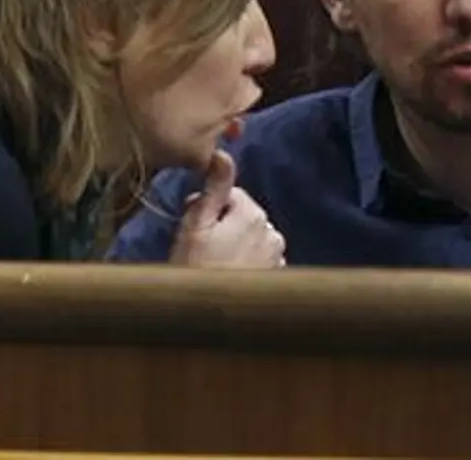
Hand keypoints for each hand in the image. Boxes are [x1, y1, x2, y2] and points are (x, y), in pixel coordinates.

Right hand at [168, 150, 285, 268]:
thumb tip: (223, 153)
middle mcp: (273, 232)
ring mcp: (277, 257)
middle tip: (202, 248)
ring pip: (252, 237)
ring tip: (215, 265)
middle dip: (225, 226)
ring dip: (237, 244)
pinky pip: (260, 258)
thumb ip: (214, 187)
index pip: (231, 196)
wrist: (205, 317)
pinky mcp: (276, 276)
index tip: (196, 229)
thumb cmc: (193, 269)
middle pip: (244, 216)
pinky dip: (248, 262)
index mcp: (253, 214)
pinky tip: (231, 275)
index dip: (210, 209)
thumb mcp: (195, 224)